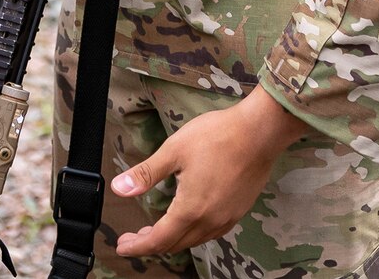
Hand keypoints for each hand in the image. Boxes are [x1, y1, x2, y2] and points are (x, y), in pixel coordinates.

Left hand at [112, 87, 307, 258]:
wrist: (259, 132)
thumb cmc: (218, 136)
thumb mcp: (174, 151)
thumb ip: (146, 174)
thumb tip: (120, 188)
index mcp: (191, 210)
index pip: (158, 240)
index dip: (137, 246)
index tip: (122, 246)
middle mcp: (210, 221)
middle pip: (175, 245)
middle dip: (151, 244)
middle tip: (134, 237)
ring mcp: (227, 218)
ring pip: (193, 241)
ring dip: (172, 240)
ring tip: (156, 230)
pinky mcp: (238, 211)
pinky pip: (210, 233)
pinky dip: (191, 233)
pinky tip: (186, 220)